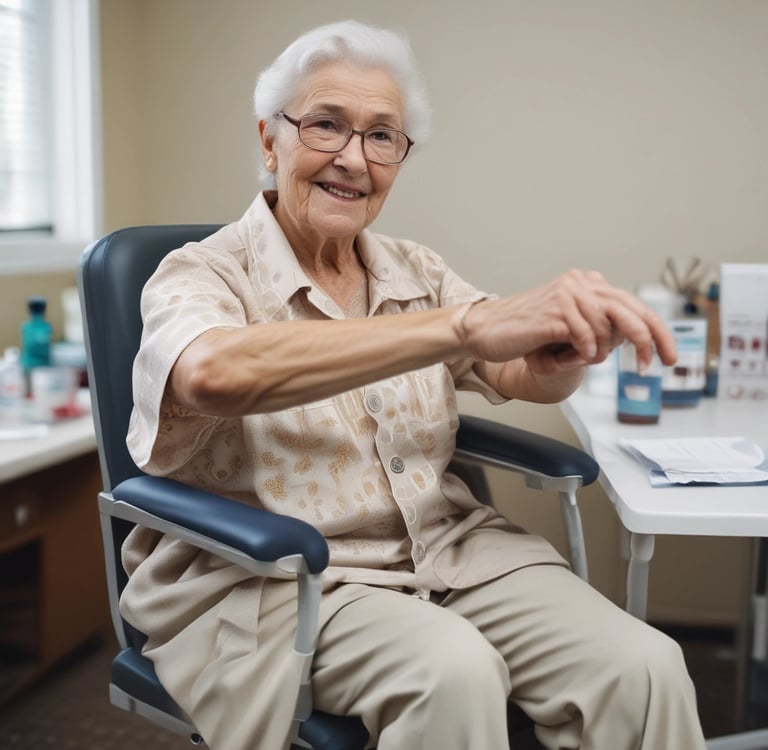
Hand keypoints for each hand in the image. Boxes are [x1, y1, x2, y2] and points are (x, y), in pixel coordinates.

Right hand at [460, 270, 676, 373]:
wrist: (485, 331)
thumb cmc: (525, 332)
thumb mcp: (568, 327)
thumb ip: (596, 324)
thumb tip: (628, 338)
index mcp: (587, 283)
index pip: (634, 305)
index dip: (658, 331)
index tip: (668, 356)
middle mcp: (580, 283)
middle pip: (632, 311)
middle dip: (650, 341)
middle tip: (655, 365)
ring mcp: (568, 295)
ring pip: (607, 329)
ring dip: (597, 353)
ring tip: (577, 358)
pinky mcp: (555, 313)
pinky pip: (585, 338)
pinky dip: (582, 353)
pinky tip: (571, 356)